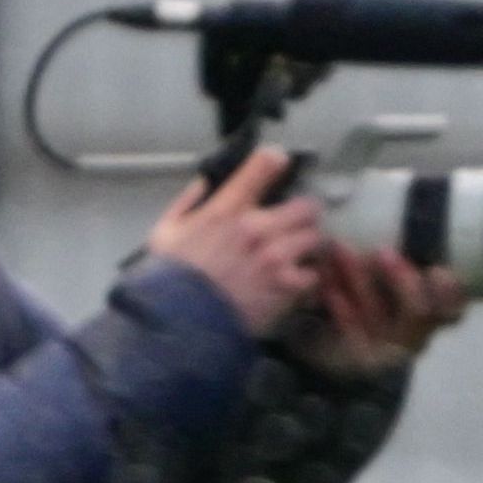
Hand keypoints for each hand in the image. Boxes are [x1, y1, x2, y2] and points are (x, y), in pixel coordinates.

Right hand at [144, 150, 328, 338]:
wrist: (181, 321)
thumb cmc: (171, 279)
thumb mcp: (166, 232)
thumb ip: (187, 203)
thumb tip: (205, 183)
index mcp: (227, 210)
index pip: (263, 166)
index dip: (276, 161)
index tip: (280, 162)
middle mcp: (257, 228)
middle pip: (306, 205)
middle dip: (304, 213)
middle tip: (298, 222)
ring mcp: (275, 256)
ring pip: (315, 237)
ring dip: (310, 244)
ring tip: (301, 252)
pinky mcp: (286, 285)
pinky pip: (313, 274)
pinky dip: (309, 278)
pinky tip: (298, 281)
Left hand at [282, 241, 470, 380]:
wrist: (339, 340)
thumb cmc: (373, 290)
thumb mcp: (390, 269)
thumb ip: (401, 247)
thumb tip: (395, 199)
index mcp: (435, 307)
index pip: (454, 303)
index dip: (451, 291)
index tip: (440, 270)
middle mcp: (419, 330)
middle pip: (419, 311)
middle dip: (402, 281)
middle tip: (382, 251)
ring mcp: (391, 347)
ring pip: (382, 318)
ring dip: (361, 283)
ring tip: (339, 251)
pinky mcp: (363, 357)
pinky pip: (353, 331)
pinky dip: (342, 307)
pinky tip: (328, 289)